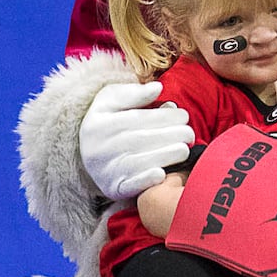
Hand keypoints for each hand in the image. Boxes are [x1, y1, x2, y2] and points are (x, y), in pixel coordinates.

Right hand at [79, 81, 192, 200]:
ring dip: (171, 155)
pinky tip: (163, 172)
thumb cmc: (107, 122)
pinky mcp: (113, 188)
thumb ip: (133, 92)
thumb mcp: (110, 100)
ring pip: (145, 162)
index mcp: (100, 123)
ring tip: (184, 148)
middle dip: (175, 134)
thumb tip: (158, 87)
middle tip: (190, 133)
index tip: (184, 116)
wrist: (86, 157)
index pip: (140, 118)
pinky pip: (134, 185)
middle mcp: (100, 148)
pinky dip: (150, 180)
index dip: (168, 116)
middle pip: (146, 139)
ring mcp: (106, 170)